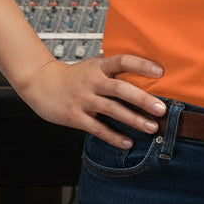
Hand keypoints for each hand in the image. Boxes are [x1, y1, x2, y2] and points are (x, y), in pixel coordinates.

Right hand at [17, 54, 166, 146]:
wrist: (41, 84)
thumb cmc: (75, 75)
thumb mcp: (94, 65)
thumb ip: (114, 67)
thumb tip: (147, 65)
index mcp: (99, 66)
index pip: (123, 61)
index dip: (142, 65)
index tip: (161, 72)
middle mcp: (92, 81)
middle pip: (120, 89)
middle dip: (142, 99)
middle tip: (161, 109)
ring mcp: (83, 99)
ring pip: (111, 110)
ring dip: (133, 120)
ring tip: (151, 128)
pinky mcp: (75, 116)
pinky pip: (97, 128)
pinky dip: (113, 137)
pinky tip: (128, 142)